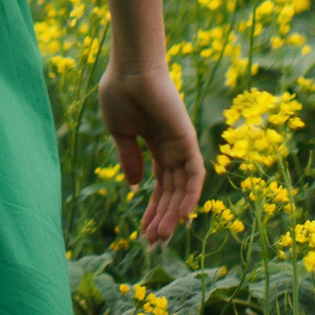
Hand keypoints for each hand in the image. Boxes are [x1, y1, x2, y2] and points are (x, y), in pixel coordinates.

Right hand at [99, 62, 203, 248]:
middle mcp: (172, 150)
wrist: (129, 69)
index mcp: (155, 147)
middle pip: (172, 193)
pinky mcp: (188, 141)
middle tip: (152, 244)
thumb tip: (134, 187)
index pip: (159, 186)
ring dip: (173, 214)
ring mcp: (181, 146)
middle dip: (162, 219)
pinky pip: (194, 176)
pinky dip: (189, 197)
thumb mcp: (120, 132)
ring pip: (183, 190)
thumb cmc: (119, 92)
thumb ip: (129, 159)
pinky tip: (178, 216)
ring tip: (159, 236)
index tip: (143, 233)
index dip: (153, 210)